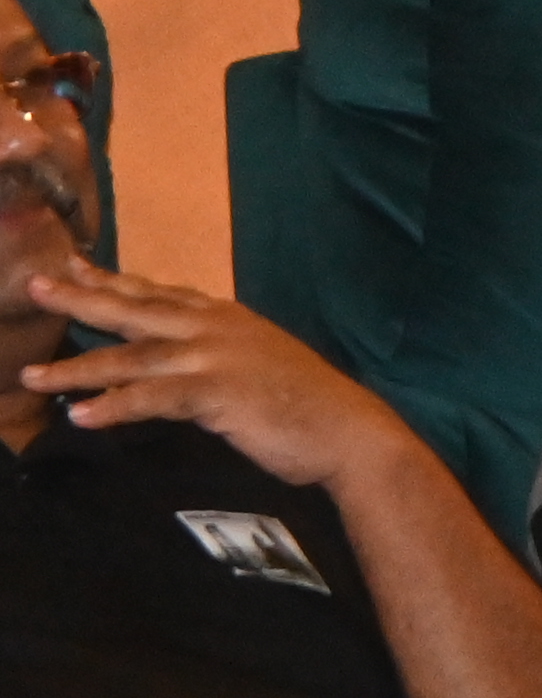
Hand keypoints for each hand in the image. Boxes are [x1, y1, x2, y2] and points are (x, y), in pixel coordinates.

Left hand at [15, 264, 413, 491]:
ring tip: (33, 375)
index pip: (159, 293)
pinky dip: (115, 407)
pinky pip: (154, 399)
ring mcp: (216, 359)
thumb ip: (218, 354)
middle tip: (36, 287)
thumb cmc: (309, 404)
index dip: (113, 281)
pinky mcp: (217, 393)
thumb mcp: (259, 363)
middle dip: (82, 298)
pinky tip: (81, 416)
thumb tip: (181, 362)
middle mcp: (216, 329)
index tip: (73, 266)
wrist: (351, 431)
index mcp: (227, 318)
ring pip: (133, 357)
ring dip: (79, 367)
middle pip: (135, 310)